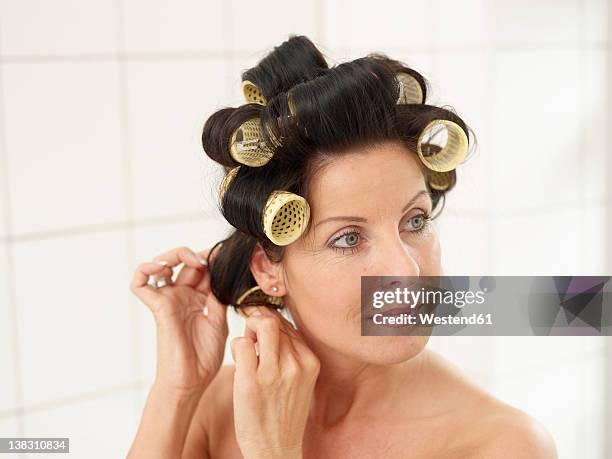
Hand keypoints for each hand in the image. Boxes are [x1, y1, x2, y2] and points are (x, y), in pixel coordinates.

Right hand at [130, 244, 227, 396]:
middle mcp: (182, 296)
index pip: (203, 268)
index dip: (212, 259)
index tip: (225, 257)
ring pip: (161, 264)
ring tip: (190, 260)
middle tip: (208, 259)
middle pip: (183, 262)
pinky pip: (140, 282)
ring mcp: (168, 300)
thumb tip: (221, 274)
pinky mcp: (157, 307)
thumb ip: (218, 297)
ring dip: (174, 255)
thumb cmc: (204, 358)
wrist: (191, 381)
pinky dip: (146, 269)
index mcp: (199, 298)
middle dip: (197, 254)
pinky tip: (162, 268)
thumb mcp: (219, 321)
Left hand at [231, 305, 319, 458]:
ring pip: (260, 325)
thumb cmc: (283, 413)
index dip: (270, 322)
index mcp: (310, 362)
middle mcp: (296, 364)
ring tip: (246, 349)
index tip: (260, 328)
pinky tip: (239, 361)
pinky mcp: (252, 382)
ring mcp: (274, 373)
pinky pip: (241, 343)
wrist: (275, 448)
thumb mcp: (298, 380)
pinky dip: (237, 346)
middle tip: (250, 334)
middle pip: (274, 321)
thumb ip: (290, 352)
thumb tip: (269, 322)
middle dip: (257, 320)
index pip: (288, 324)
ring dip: (248, 331)